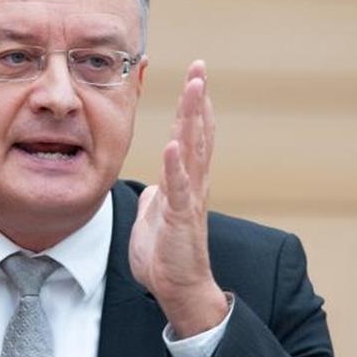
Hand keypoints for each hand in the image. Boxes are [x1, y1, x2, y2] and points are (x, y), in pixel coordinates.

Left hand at [129, 61, 228, 337]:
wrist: (177, 289)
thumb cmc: (166, 256)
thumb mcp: (155, 217)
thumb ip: (159, 196)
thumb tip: (155, 185)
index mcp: (185, 182)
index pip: (191, 136)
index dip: (193, 106)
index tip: (196, 76)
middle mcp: (193, 184)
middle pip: (198, 134)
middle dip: (198, 100)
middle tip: (201, 67)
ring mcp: (188, 199)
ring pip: (193, 151)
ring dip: (193, 119)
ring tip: (195, 89)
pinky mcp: (180, 218)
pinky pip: (178, 188)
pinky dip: (175, 165)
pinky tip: (172, 143)